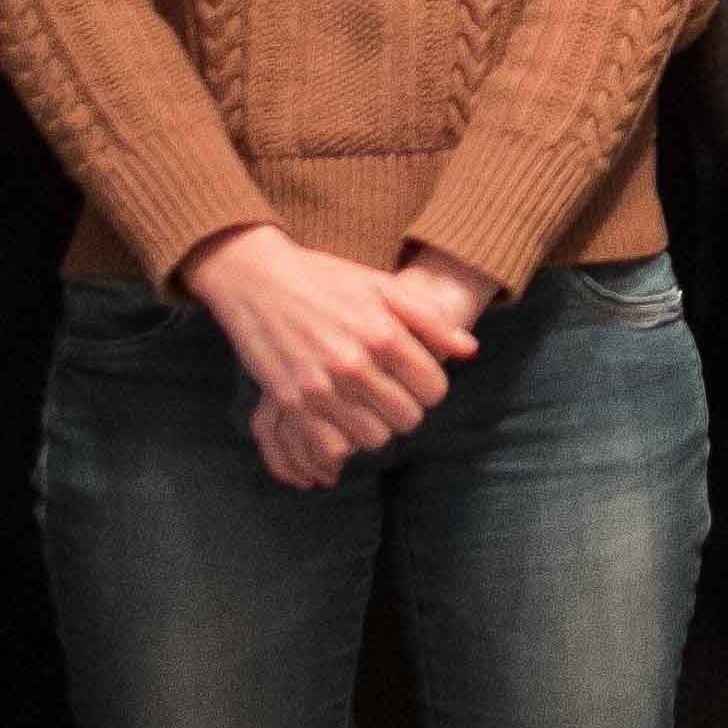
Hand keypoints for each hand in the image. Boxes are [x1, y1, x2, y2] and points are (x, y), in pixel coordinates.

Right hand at [180, 227, 482, 482]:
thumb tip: (469, 350)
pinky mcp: (292, 404)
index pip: (434, 389)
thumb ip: (430, 319)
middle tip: (393, 394)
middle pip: (407, 419)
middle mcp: (354, 365)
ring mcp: (321, 388)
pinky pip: (332, 447)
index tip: (416, 378)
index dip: (431, 387)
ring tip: (368, 406)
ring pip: (374, 439)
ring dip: (376, 427)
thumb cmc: (326, 280)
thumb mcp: (382, 286)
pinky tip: (341, 420)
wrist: (258, 280)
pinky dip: (342, 442)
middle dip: (407, 409)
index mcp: (383, 334)